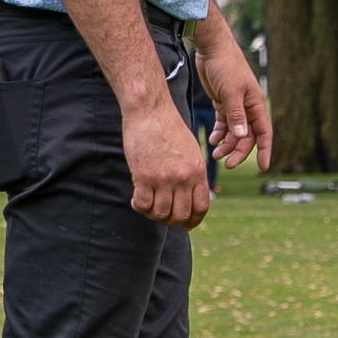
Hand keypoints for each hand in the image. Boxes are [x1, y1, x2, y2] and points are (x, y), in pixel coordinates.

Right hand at [122, 99, 212, 229]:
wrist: (150, 112)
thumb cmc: (169, 129)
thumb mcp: (191, 151)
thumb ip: (193, 174)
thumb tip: (191, 196)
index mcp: (198, 172)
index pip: (201, 207)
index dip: (193, 221)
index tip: (185, 225)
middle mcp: (183, 178)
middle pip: (180, 215)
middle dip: (171, 220)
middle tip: (162, 215)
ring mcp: (163, 179)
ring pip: (160, 213)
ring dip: (153, 214)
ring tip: (149, 205)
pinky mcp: (143, 176)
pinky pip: (142, 204)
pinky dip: (139, 207)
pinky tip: (137, 200)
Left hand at [199, 44, 271, 173]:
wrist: (211, 48)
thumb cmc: (225, 66)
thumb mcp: (230, 92)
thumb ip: (235, 115)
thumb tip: (241, 137)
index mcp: (255, 104)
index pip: (264, 133)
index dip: (265, 150)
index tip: (263, 167)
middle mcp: (248, 107)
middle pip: (247, 136)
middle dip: (239, 152)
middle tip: (227, 164)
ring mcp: (235, 106)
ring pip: (234, 132)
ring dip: (227, 145)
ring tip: (215, 155)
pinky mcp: (222, 102)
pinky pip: (223, 124)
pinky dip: (219, 134)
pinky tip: (211, 140)